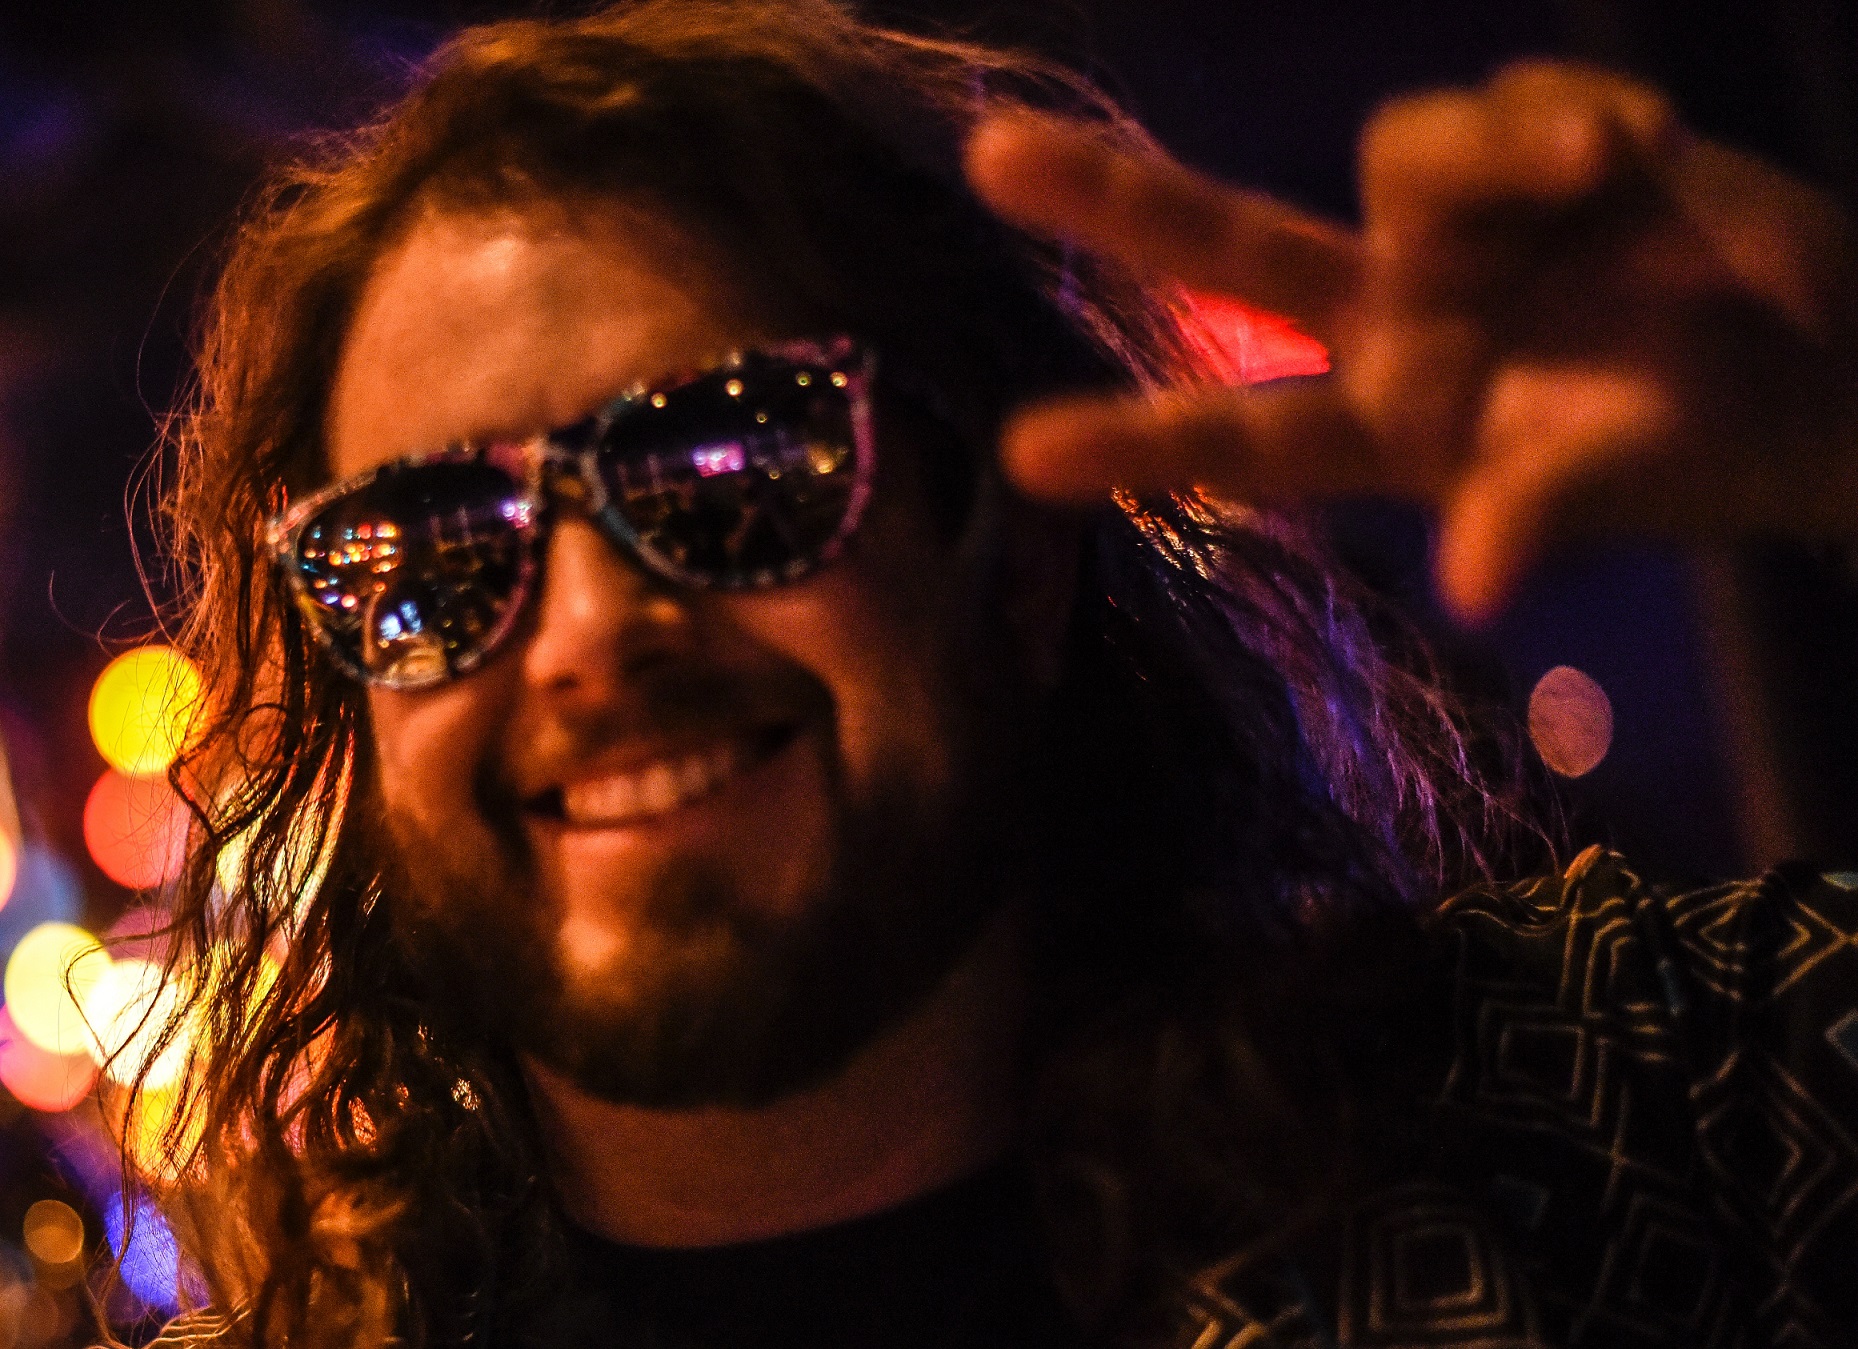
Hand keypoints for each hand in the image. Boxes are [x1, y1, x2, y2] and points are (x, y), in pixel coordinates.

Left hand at [965, 62, 1857, 621]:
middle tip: (988, 157)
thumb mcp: (1623, 480)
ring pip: (1400, 149)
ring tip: (1609, 179)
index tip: (1018, 452)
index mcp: (1393, 424)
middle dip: (1115, 200)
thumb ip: (1541, 514)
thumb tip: (1473, 584)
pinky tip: (1640, 161)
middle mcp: (1395, 319)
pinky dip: (1570, 115)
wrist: (1821, 357)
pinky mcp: (1521, 152)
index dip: (1133, 442)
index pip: (1241, 432)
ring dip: (1496, 155)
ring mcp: (1450, 233)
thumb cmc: (1711, 448)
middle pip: (1227, 248)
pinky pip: (1507, 98)